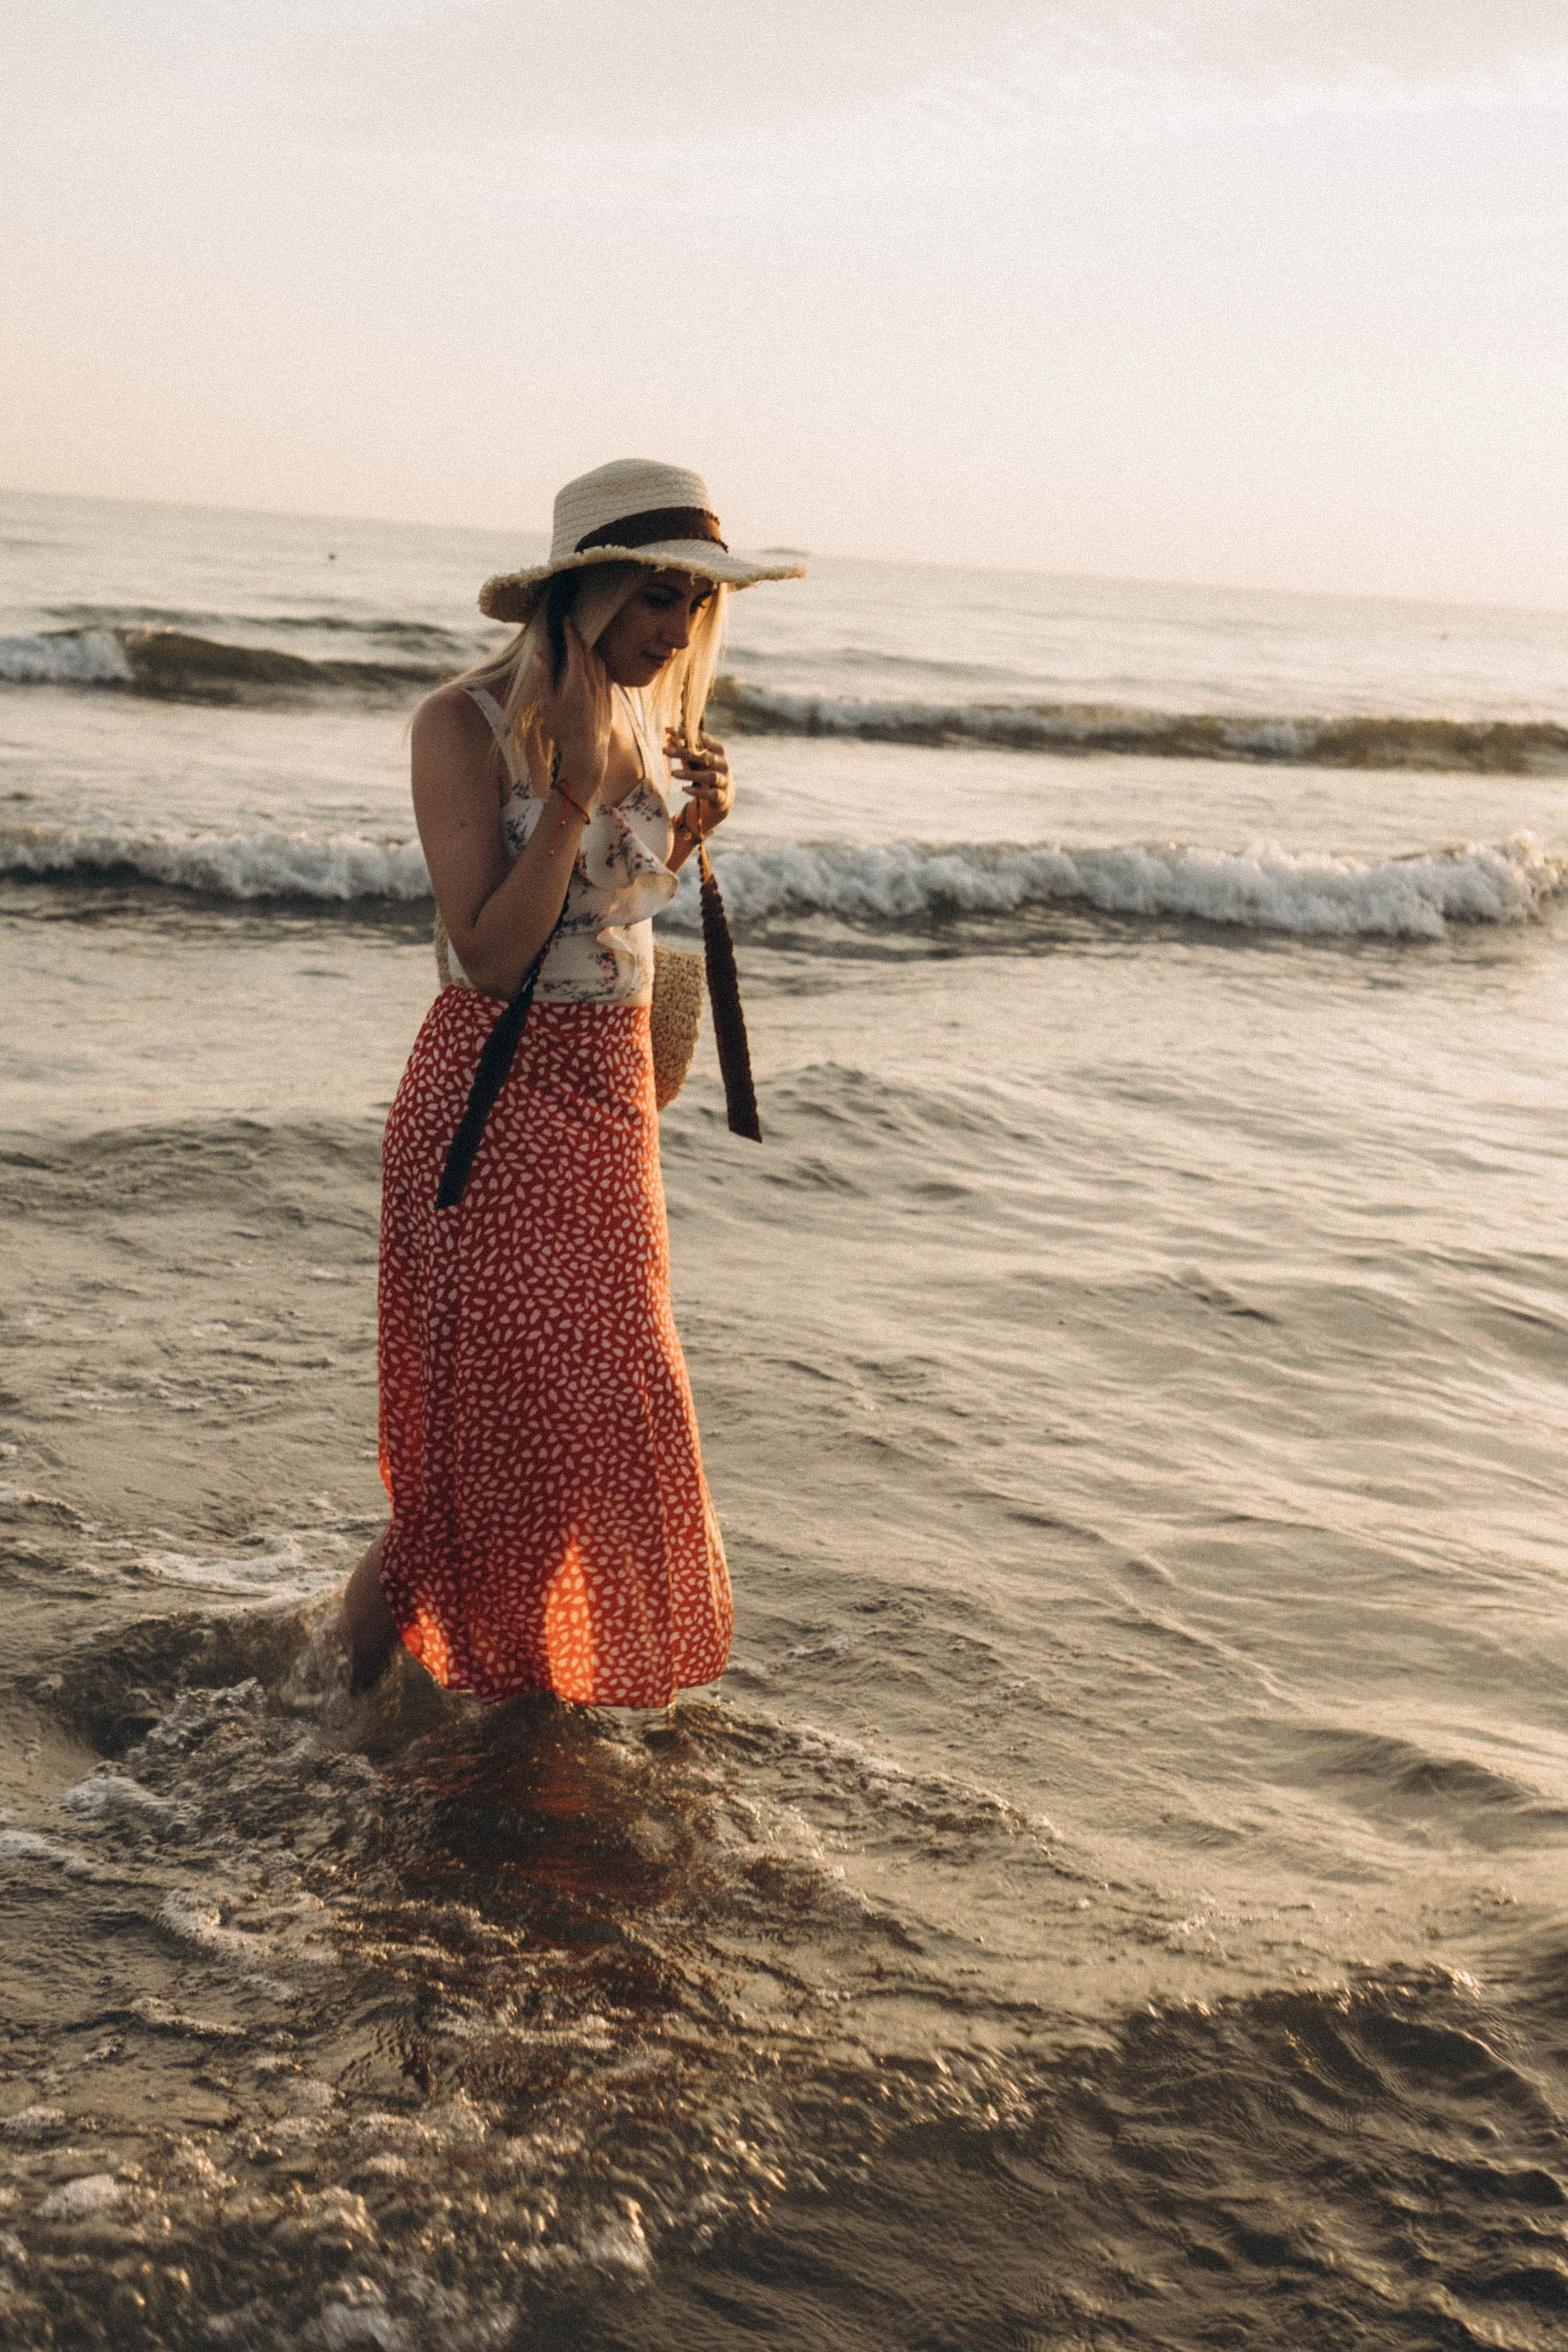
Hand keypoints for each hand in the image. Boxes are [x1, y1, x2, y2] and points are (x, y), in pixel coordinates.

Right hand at [534, 620, 610, 805]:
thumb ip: (543, 678)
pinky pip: (607, 676)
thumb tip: (539, 654)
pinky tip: (595, 667)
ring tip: (583, 646)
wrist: (587, 754)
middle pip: (590, 653)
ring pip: (601, 663)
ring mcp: (604, 692)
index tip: (567, 619)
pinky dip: (600, 666)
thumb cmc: (563, 731)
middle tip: (573, 629)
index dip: (571, 632)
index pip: (576, 649)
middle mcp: (594, 684)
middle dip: (581, 639)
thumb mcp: (547, 705)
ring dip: (592, 651)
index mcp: (578, 682)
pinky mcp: (610, 701)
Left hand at [665, 726, 733, 839]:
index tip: (666, 730)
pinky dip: (698, 792)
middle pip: (705, 756)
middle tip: (664, 750)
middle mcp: (723, 763)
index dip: (684, 733)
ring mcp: (724, 780)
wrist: (721, 796)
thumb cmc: (705, 772)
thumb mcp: (696, 759)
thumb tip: (668, 737)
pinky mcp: (722, 796)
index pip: (701, 738)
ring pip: (710, 776)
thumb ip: (686, 749)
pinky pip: (711, 794)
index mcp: (717, 749)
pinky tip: (684, 789)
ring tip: (673, 773)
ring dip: (690, 774)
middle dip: (683, 752)